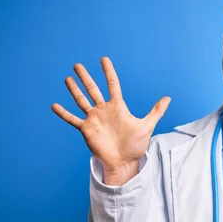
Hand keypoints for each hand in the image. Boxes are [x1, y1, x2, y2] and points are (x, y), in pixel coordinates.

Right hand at [52, 57, 170, 173]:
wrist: (124, 162)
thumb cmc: (136, 146)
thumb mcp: (147, 126)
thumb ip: (156, 111)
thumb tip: (168, 98)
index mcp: (118, 107)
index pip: (112, 85)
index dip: (108, 72)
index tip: (104, 59)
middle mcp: (104, 110)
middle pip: (93, 89)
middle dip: (85, 77)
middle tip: (78, 65)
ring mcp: (94, 119)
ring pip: (81, 100)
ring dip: (74, 90)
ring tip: (67, 78)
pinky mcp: (86, 129)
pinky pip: (72, 119)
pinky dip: (63, 113)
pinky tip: (54, 105)